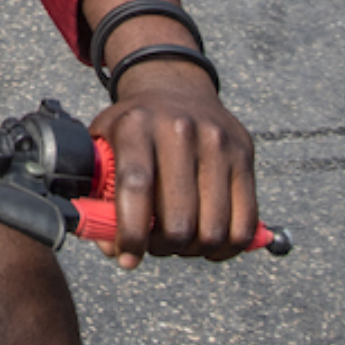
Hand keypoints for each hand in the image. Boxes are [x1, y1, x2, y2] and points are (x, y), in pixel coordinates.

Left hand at [87, 65, 256, 267]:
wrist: (176, 88)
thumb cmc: (135, 127)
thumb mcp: (104, 144)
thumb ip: (99, 194)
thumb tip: (110, 246)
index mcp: (136, 126)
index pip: (136, 186)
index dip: (130, 232)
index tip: (127, 257)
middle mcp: (179, 130)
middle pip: (178, 218)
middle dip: (163, 247)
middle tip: (154, 246)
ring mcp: (217, 142)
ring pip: (213, 228)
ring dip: (193, 250)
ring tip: (179, 242)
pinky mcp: (244, 156)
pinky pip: (245, 223)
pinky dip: (227, 247)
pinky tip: (208, 242)